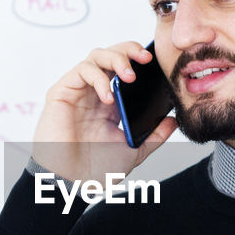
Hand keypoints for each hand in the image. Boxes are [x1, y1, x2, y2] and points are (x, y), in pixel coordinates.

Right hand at [31, 41, 178, 183]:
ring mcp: (77, 91)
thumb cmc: (95, 170)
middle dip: (129, 50)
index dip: (138, 59)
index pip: (124, 68)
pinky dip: (98, 78)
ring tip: (130, 77)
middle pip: (110, 55)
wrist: (71, 184)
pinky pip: (81, 71)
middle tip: (145, 58)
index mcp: (110, 103)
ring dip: (116, 59)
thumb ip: (154, 135)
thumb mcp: (134, 151)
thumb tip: (173, 120)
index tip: (156, 62)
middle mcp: (94, 93)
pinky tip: (108, 97)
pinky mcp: (61, 93)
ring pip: (96, 56)